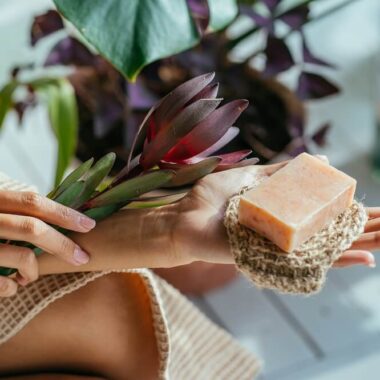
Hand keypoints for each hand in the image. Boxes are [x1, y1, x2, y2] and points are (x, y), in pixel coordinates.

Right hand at [0, 191, 95, 296]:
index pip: (33, 202)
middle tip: (83, 257)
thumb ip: (10, 205)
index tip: (90, 224)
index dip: (64, 213)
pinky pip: (0, 285)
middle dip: (63, 245)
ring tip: (29, 276)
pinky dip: (11, 289)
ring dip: (33, 271)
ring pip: (20, 258)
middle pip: (32, 229)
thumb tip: (47, 206)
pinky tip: (9, 287)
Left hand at [173, 161, 376, 268]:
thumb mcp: (250, 177)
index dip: (346, 208)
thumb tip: (320, 159)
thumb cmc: (210, 198)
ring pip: (327, 247)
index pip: (321, 211)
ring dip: (360, 242)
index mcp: (279, 210)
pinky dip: (337, 260)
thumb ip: (281, 171)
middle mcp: (283, 230)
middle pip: (330, 229)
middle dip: (361, 225)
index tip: (369, 204)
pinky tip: (364, 257)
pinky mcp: (272, 258)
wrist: (184, 217)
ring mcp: (280, 246)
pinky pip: (309, 262)